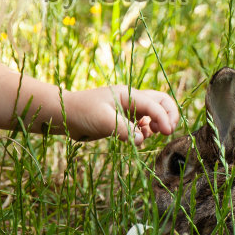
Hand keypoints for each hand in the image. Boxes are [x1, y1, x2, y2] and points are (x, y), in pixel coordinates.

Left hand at [61, 86, 179, 145]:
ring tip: (152, 134)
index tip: (167, 132)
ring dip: (158, 124)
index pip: (154, 104)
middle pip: (160, 102)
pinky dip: (146, 132)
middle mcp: (131, 100)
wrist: (65, 116)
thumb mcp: (103, 120)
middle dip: (169, 114)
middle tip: (168, 131)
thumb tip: (142, 140)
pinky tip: (140, 138)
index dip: (163, 117)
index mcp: (128, 94)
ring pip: (153, 114)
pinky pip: (143, 125)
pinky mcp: (123, 122)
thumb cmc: (82, 112)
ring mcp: (128, 110)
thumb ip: (124, 129)